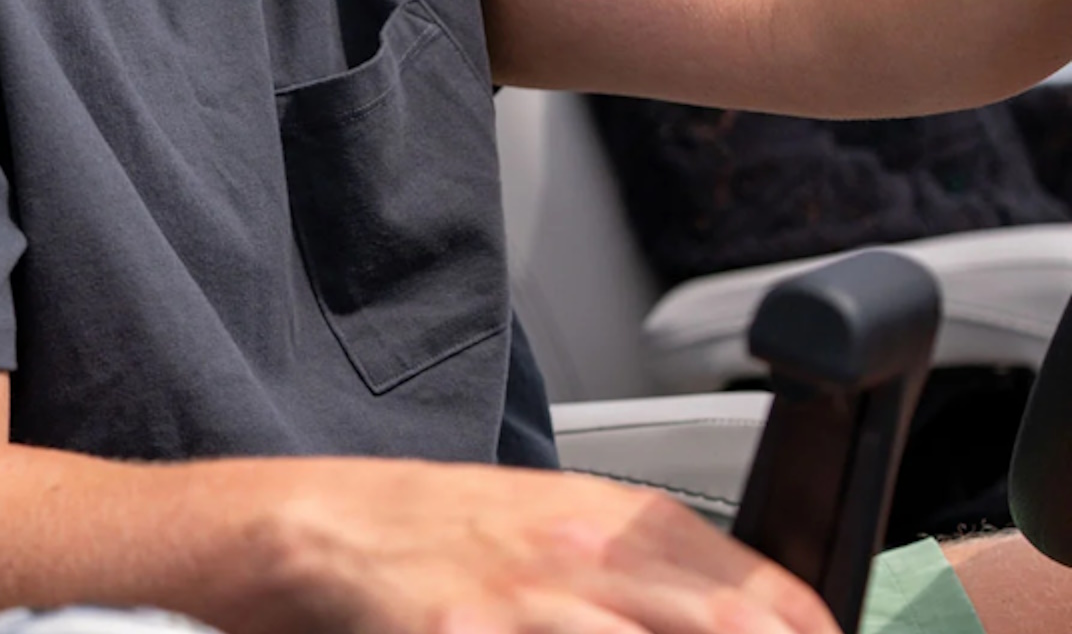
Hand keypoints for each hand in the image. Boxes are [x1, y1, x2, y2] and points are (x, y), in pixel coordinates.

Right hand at [252, 462, 838, 633]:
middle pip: (729, 621)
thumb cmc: (438, 528)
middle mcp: (584, 550)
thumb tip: (735, 611)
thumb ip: (640, 560)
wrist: (323, 527)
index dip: (813, 629)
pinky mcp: (468, 633)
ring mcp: (529, 597)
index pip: (756, 581)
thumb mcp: (551, 519)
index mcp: (612, 515)